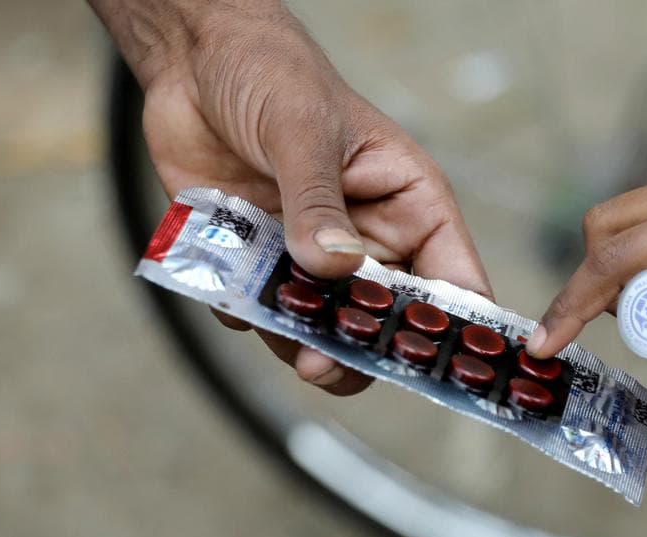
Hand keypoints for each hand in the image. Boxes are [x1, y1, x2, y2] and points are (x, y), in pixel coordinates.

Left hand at [121, 3, 491, 393]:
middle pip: (388, 321)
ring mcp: (317, 256)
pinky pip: (265, 312)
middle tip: (326, 365)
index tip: (437, 367)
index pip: (455, 280)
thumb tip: (335, 268)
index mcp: (411, 205)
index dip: (455, 329)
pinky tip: (229, 289)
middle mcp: (372, 239)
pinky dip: (247, 314)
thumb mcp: (302, 130)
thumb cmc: (272, 73)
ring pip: (327, 328)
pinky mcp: (265, 262)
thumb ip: (318, 202)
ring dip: (302, 342)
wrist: (191, 60)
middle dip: (361, 349)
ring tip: (285, 344)